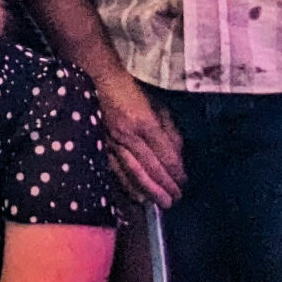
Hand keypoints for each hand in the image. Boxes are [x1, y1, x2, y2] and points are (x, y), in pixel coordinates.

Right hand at [94, 72, 185, 206]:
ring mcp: (113, 141)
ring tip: (160, 202)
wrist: (97, 79)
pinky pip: (115, 167)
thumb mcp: (156, 105)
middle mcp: (129, 135)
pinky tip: (135, 194)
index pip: (165, 154)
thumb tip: (177, 153)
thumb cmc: (129, 89)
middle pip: (150, 166)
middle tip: (175, 200)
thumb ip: (168, 129)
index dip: (176, 170)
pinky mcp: (102, 143)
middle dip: (164, 185)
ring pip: (132, 171)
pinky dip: (126, 183)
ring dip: (148, 189)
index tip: (184, 182)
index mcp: (145, 123)